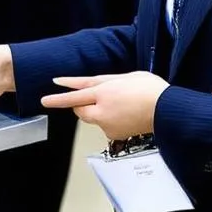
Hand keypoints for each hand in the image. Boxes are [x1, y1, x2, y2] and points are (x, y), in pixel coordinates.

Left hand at [41, 72, 168, 139]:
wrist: (167, 110)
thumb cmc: (149, 90)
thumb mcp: (123, 77)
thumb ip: (100, 81)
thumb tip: (83, 84)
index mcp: (104, 92)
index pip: (74, 96)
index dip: (58, 98)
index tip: (45, 100)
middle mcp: (103, 111)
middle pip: (80, 110)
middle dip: (81, 105)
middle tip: (96, 98)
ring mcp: (108, 125)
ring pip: (92, 119)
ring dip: (98, 112)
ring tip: (121, 105)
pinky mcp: (114, 135)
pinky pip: (104, 127)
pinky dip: (110, 121)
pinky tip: (126, 115)